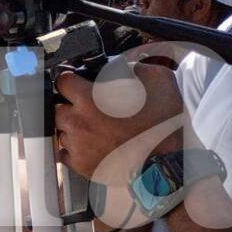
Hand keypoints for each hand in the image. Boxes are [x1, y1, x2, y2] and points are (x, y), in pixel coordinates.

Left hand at [54, 62, 184, 183]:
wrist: (173, 158)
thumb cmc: (165, 120)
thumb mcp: (156, 78)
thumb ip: (131, 67)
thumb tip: (121, 66)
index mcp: (89, 98)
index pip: (63, 82)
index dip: (71, 81)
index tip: (77, 84)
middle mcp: (77, 122)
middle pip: (58, 109)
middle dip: (71, 107)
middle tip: (90, 110)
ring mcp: (77, 146)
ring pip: (62, 132)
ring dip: (73, 129)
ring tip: (95, 130)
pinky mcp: (81, 165)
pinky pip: (66, 154)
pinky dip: (74, 149)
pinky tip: (91, 146)